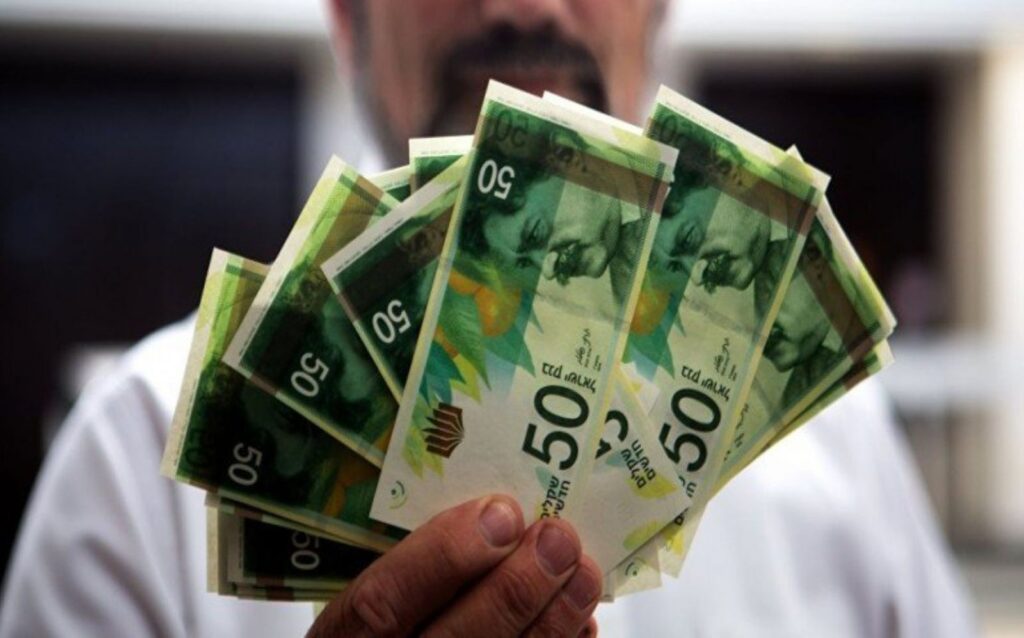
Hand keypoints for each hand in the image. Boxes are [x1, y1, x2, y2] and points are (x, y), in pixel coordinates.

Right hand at [307, 495, 601, 636]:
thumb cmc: (393, 621)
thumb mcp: (379, 584)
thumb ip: (419, 561)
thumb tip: (499, 516)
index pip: (382, 603)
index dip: (443, 557)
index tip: (501, 512)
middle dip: (514, 588)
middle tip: (559, 537)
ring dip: (552, 622)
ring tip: (584, 572)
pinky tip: (583, 622)